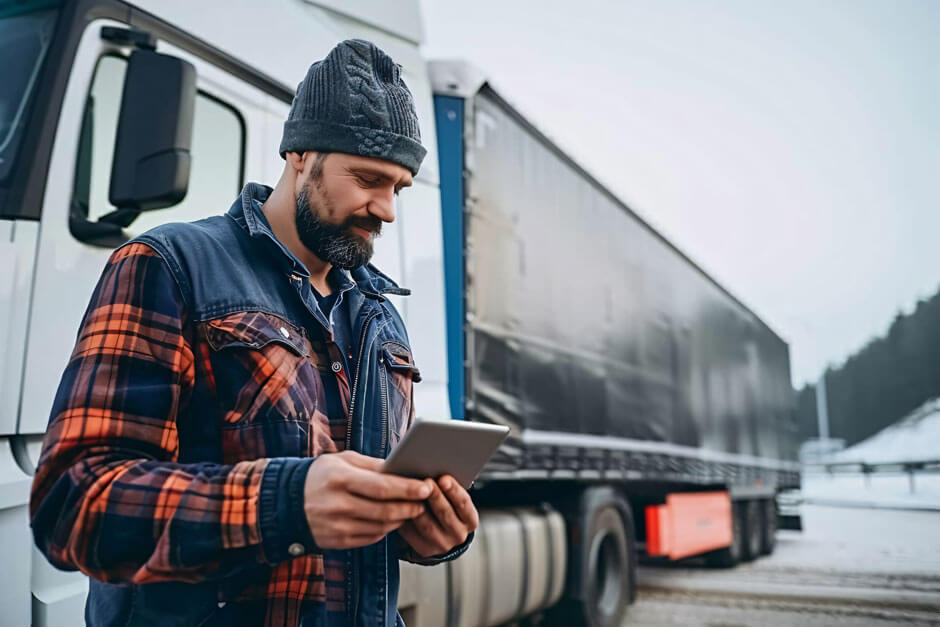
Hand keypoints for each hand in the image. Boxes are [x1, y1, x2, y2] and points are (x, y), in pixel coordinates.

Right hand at [303, 451, 430, 548]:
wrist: (286, 501)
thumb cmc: (321, 475)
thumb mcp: (343, 460)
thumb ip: (373, 465)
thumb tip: (402, 470)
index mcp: (341, 479)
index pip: (382, 487)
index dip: (407, 489)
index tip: (426, 486)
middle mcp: (338, 505)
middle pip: (385, 510)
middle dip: (411, 506)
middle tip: (425, 500)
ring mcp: (338, 526)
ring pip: (381, 526)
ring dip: (402, 519)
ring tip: (413, 509)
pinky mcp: (338, 541)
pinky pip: (371, 537)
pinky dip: (387, 529)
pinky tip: (393, 520)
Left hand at [398, 474, 478, 557]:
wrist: (440, 532)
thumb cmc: (445, 506)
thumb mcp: (453, 498)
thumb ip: (447, 487)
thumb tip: (435, 469)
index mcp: (470, 520)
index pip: (464, 504)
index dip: (454, 491)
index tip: (444, 478)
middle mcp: (459, 535)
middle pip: (445, 514)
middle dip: (435, 496)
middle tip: (425, 482)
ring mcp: (442, 544)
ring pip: (427, 525)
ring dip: (418, 507)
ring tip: (410, 493)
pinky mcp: (425, 550)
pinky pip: (412, 535)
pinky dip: (405, 520)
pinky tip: (399, 506)